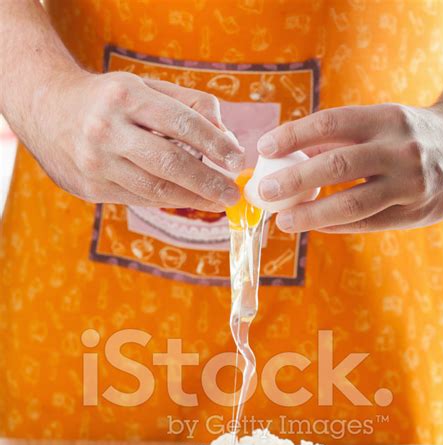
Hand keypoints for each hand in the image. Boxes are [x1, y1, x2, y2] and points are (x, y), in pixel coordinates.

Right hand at [32, 70, 243, 209]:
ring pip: (155, 189)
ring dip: (191, 199)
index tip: (236, 159)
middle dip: (207, 182)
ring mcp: (97, 163)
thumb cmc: (111, 100)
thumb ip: (191, 107)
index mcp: (125, 97)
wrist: (47, 112)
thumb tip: (228, 141)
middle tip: (232, 193)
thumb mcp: (146, 88)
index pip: (180, 123)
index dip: (214, 143)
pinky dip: (168, 201)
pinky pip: (140, 199)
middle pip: (169, 164)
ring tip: (216, 201)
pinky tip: (186, 199)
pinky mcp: (92, 187)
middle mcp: (108, 130)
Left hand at [256, 103, 442, 232]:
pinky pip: (367, 223)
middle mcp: (399, 149)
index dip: (294, 135)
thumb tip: (287, 156)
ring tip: (285, 221)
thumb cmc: (408, 137)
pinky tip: (316, 226)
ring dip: (313, 214)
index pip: (331, 123)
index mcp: (385, 118)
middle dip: (295, 179)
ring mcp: (409, 183)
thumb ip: (338, 139)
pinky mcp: (414, 212)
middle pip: (338, 165)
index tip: (264, 147)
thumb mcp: (380, 124)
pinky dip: (337, 225)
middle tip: (265, 191)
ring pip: (353, 203)